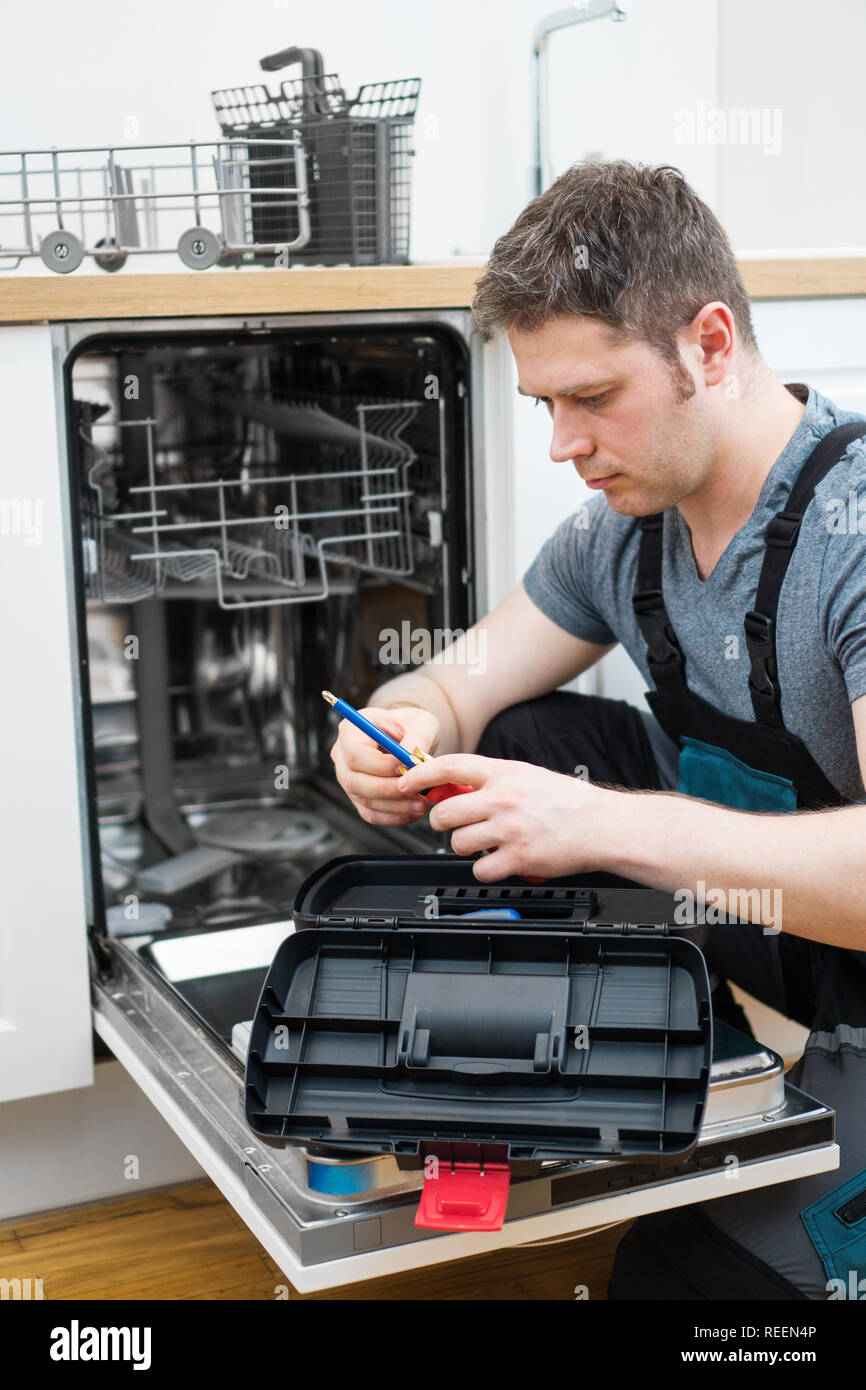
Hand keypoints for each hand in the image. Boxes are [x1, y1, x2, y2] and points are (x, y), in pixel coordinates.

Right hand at [329, 704, 441, 826]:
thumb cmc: (411, 726)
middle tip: (416, 791)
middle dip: (388, 789)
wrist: (410, 740)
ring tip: (421, 804)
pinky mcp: (359, 797)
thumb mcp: (420, 722)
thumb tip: (410, 759)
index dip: (380, 765)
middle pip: (354, 781)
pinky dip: (392, 816)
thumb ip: (417, 738)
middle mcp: (342, 756)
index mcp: (351, 731)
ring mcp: (348, 778)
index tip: (406, 767)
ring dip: (394, 806)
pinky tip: (413, 812)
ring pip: (363, 800)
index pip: (355, 753)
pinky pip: (370, 813)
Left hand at [396, 752, 605, 880]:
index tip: (405, 783)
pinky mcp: (518, 858)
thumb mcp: (525, 776)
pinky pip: (480, 870)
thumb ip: (490, 780)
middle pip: (444, 813)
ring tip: (487, 844)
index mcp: (503, 773)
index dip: (420, 775)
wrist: (601, 825)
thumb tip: (452, 788)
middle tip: (454, 825)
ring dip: (466, 847)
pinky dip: (486, 870)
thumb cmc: (565, 801)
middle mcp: (502, 799)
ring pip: (458, 843)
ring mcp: (509, 830)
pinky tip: (501, 861)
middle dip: (442, 823)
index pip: (449, 767)